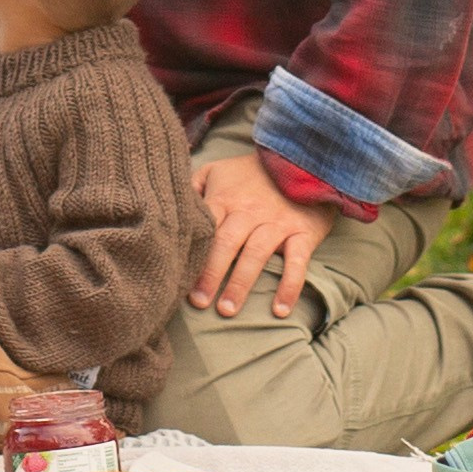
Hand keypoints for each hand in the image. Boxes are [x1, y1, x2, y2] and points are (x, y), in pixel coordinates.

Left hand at [190, 147, 330, 318]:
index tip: (178, 277)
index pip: (205, 227)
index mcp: (225, 198)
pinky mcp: (302, 232)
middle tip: (198, 302)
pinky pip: (297, 262)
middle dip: (211, 274)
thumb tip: (170, 208)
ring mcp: (276, 222)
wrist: (301, 160)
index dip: (192, 252)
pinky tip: (280, 311)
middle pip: (226, 243)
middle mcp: (249, 211)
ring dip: (241, 284)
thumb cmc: (250, 173)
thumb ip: (193, 188)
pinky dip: (290, 286)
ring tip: (227, 310)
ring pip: (256, 254)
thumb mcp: (217, 171)